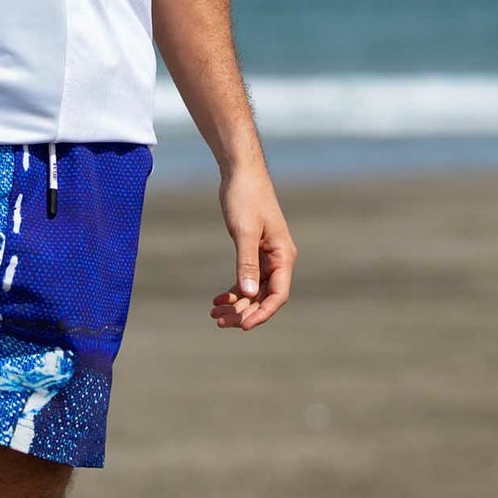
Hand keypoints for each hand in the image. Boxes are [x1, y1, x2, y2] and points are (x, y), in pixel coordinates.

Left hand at [211, 163, 296, 329]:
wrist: (241, 172)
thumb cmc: (246, 197)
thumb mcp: (244, 231)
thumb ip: (247, 263)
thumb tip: (248, 293)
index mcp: (283, 256)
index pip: (277, 295)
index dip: (262, 313)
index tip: (242, 325)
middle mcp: (278, 259)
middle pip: (264, 296)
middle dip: (243, 311)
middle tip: (219, 321)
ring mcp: (266, 256)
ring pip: (254, 289)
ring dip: (236, 303)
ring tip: (214, 313)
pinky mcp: (253, 250)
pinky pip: (247, 277)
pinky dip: (233, 289)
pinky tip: (218, 298)